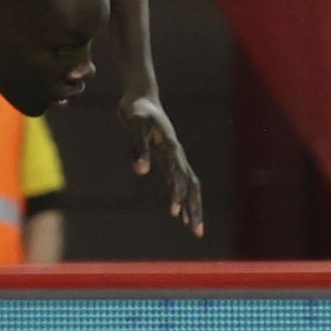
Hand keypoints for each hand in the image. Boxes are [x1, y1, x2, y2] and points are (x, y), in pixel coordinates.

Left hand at [120, 94, 202, 237]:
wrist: (140, 98)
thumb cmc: (137, 111)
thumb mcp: (134, 127)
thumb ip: (138, 148)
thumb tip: (141, 171)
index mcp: (171, 148)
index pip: (178, 176)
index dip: (176, 195)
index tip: (174, 213)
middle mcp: (177, 155)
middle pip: (192, 186)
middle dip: (195, 209)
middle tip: (197, 232)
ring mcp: (174, 158)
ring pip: (189, 186)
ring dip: (192, 207)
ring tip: (193, 229)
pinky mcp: (168, 160)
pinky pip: (179, 183)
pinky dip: (180, 198)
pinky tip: (179, 214)